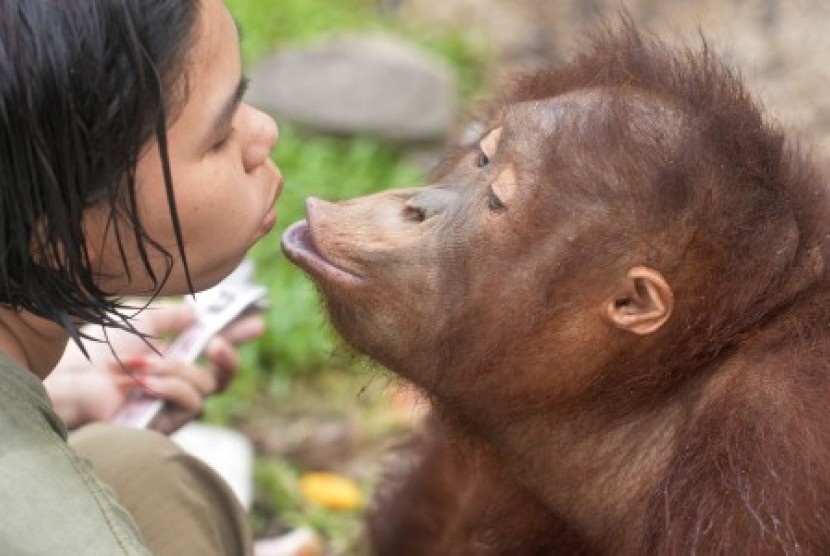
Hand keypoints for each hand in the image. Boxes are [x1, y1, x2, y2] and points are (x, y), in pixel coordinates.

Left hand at [45, 299, 264, 432]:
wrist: (73, 380)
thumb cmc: (98, 351)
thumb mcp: (141, 320)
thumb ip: (172, 316)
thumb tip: (197, 311)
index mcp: (171, 355)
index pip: (212, 347)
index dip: (238, 334)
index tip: (258, 321)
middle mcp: (175, 381)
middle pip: (222, 376)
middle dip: (230, 358)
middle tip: (219, 344)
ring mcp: (171, 404)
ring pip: (206, 386)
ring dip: (178, 371)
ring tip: (143, 365)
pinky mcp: (167, 423)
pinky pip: (192, 404)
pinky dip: (171, 388)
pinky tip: (145, 383)